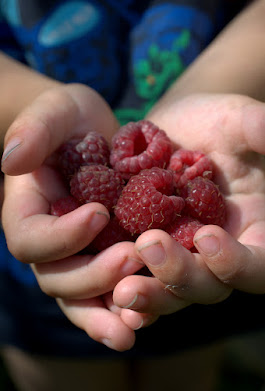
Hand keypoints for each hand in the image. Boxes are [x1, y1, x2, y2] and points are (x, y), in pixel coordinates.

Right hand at [1, 83, 149, 350]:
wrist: (98, 134)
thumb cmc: (72, 119)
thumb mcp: (55, 111)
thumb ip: (33, 130)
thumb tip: (11, 160)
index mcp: (28, 212)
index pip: (32, 239)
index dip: (61, 236)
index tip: (98, 213)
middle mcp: (49, 243)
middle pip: (57, 279)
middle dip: (93, 277)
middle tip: (132, 260)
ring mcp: (77, 256)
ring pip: (82, 300)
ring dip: (107, 316)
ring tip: (136, 325)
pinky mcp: (106, 258)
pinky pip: (110, 294)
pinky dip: (126, 310)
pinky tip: (150, 317)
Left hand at [113, 93, 264, 322]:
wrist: (172, 132)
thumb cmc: (211, 124)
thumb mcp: (235, 119)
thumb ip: (254, 126)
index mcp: (251, 229)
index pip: (257, 264)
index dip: (236, 263)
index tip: (206, 236)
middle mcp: (218, 253)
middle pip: (209, 286)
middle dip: (180, 275)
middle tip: (149, 247)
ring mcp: (182, 255)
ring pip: (172, 291)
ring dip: (150, 295)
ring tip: (122, 289)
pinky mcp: (149, 253)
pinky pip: (141, 280)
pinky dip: (127, 293)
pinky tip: (107, 295)